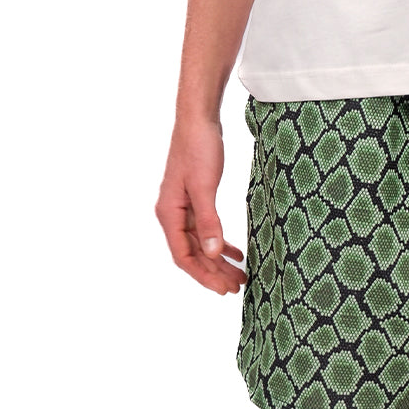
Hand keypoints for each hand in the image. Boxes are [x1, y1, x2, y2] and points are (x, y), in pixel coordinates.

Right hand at [155, 118, 246, 294]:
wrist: (198, 119)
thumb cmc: (198, 148)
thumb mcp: (204, 186)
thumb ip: (209, 221)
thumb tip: (213, 254)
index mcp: (169, 213)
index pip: (183, 256)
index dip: (203, 275)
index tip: (223, 289)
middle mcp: (172, 214)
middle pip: (193, 253)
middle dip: (214, 272)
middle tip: (236, 286)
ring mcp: (183, 206)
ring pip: (201, 243)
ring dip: (218, 259)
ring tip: (239, 274)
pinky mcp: (195, 198)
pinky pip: (206, 228)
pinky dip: (219, 241)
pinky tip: (235, 251)